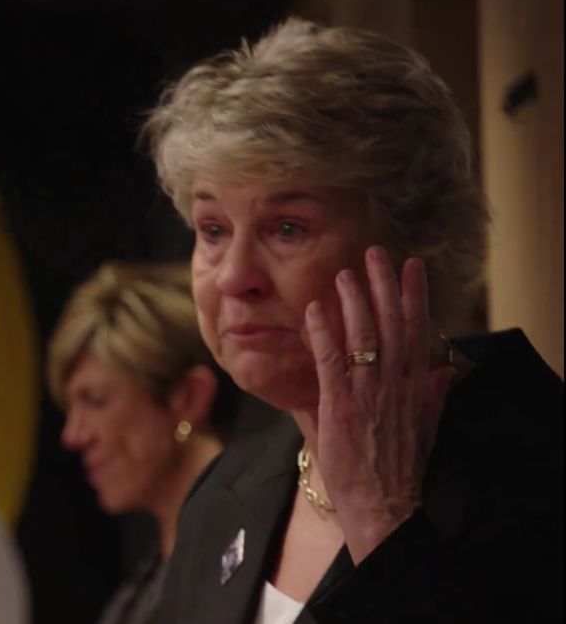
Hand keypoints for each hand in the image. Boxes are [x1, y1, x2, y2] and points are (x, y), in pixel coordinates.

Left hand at [304, 245, 455, 562]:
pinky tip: (314, 309)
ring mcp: (367, 393)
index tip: (412, 267)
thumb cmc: (397, 470)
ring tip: (344, 272)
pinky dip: (322, 332)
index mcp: (416, 388)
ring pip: (362, 336)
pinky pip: (330, 360)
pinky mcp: (339, 405)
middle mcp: (395, 385)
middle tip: (376, 253)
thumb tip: (445, 372)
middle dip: (384, 286)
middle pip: (392, 324)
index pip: (418, 331)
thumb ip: (433, 397)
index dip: (415, 296)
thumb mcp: (425, 429)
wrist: (384, 505)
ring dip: (353, 301)